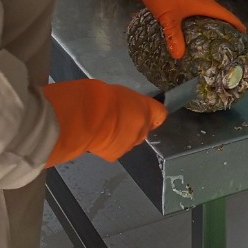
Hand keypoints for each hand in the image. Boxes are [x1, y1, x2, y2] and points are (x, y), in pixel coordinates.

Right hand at [42, 79, 165, 164]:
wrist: (86, 117)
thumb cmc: (102, 97)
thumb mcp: (120, 93)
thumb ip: (128, 103)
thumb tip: (125, 108)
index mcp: (147, 110)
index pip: (161, 114)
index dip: (152, 114)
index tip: (143, 112)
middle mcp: (142, 130)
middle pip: (144, 129)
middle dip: (134, 126)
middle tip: (117, 119)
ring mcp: (130, 144)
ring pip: (129, 141)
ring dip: (121, 136)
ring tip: (103, 128)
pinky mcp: (115, 155)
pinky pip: (114, 150)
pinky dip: (108, 145)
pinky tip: (97, 138)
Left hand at [56, 0, 244, 57]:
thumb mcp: (168, 18)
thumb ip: (174, 37)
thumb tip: (179, 56)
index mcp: (201, 3)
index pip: (223, 13)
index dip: (234, 21)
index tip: (244, 31)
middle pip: (217, 11)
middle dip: (226, 22)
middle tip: (232, 36)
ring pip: (206, 10)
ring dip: (213, 20)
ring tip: (217, 33)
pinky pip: (196, 10)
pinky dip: (201, 18)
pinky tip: (194, 27)